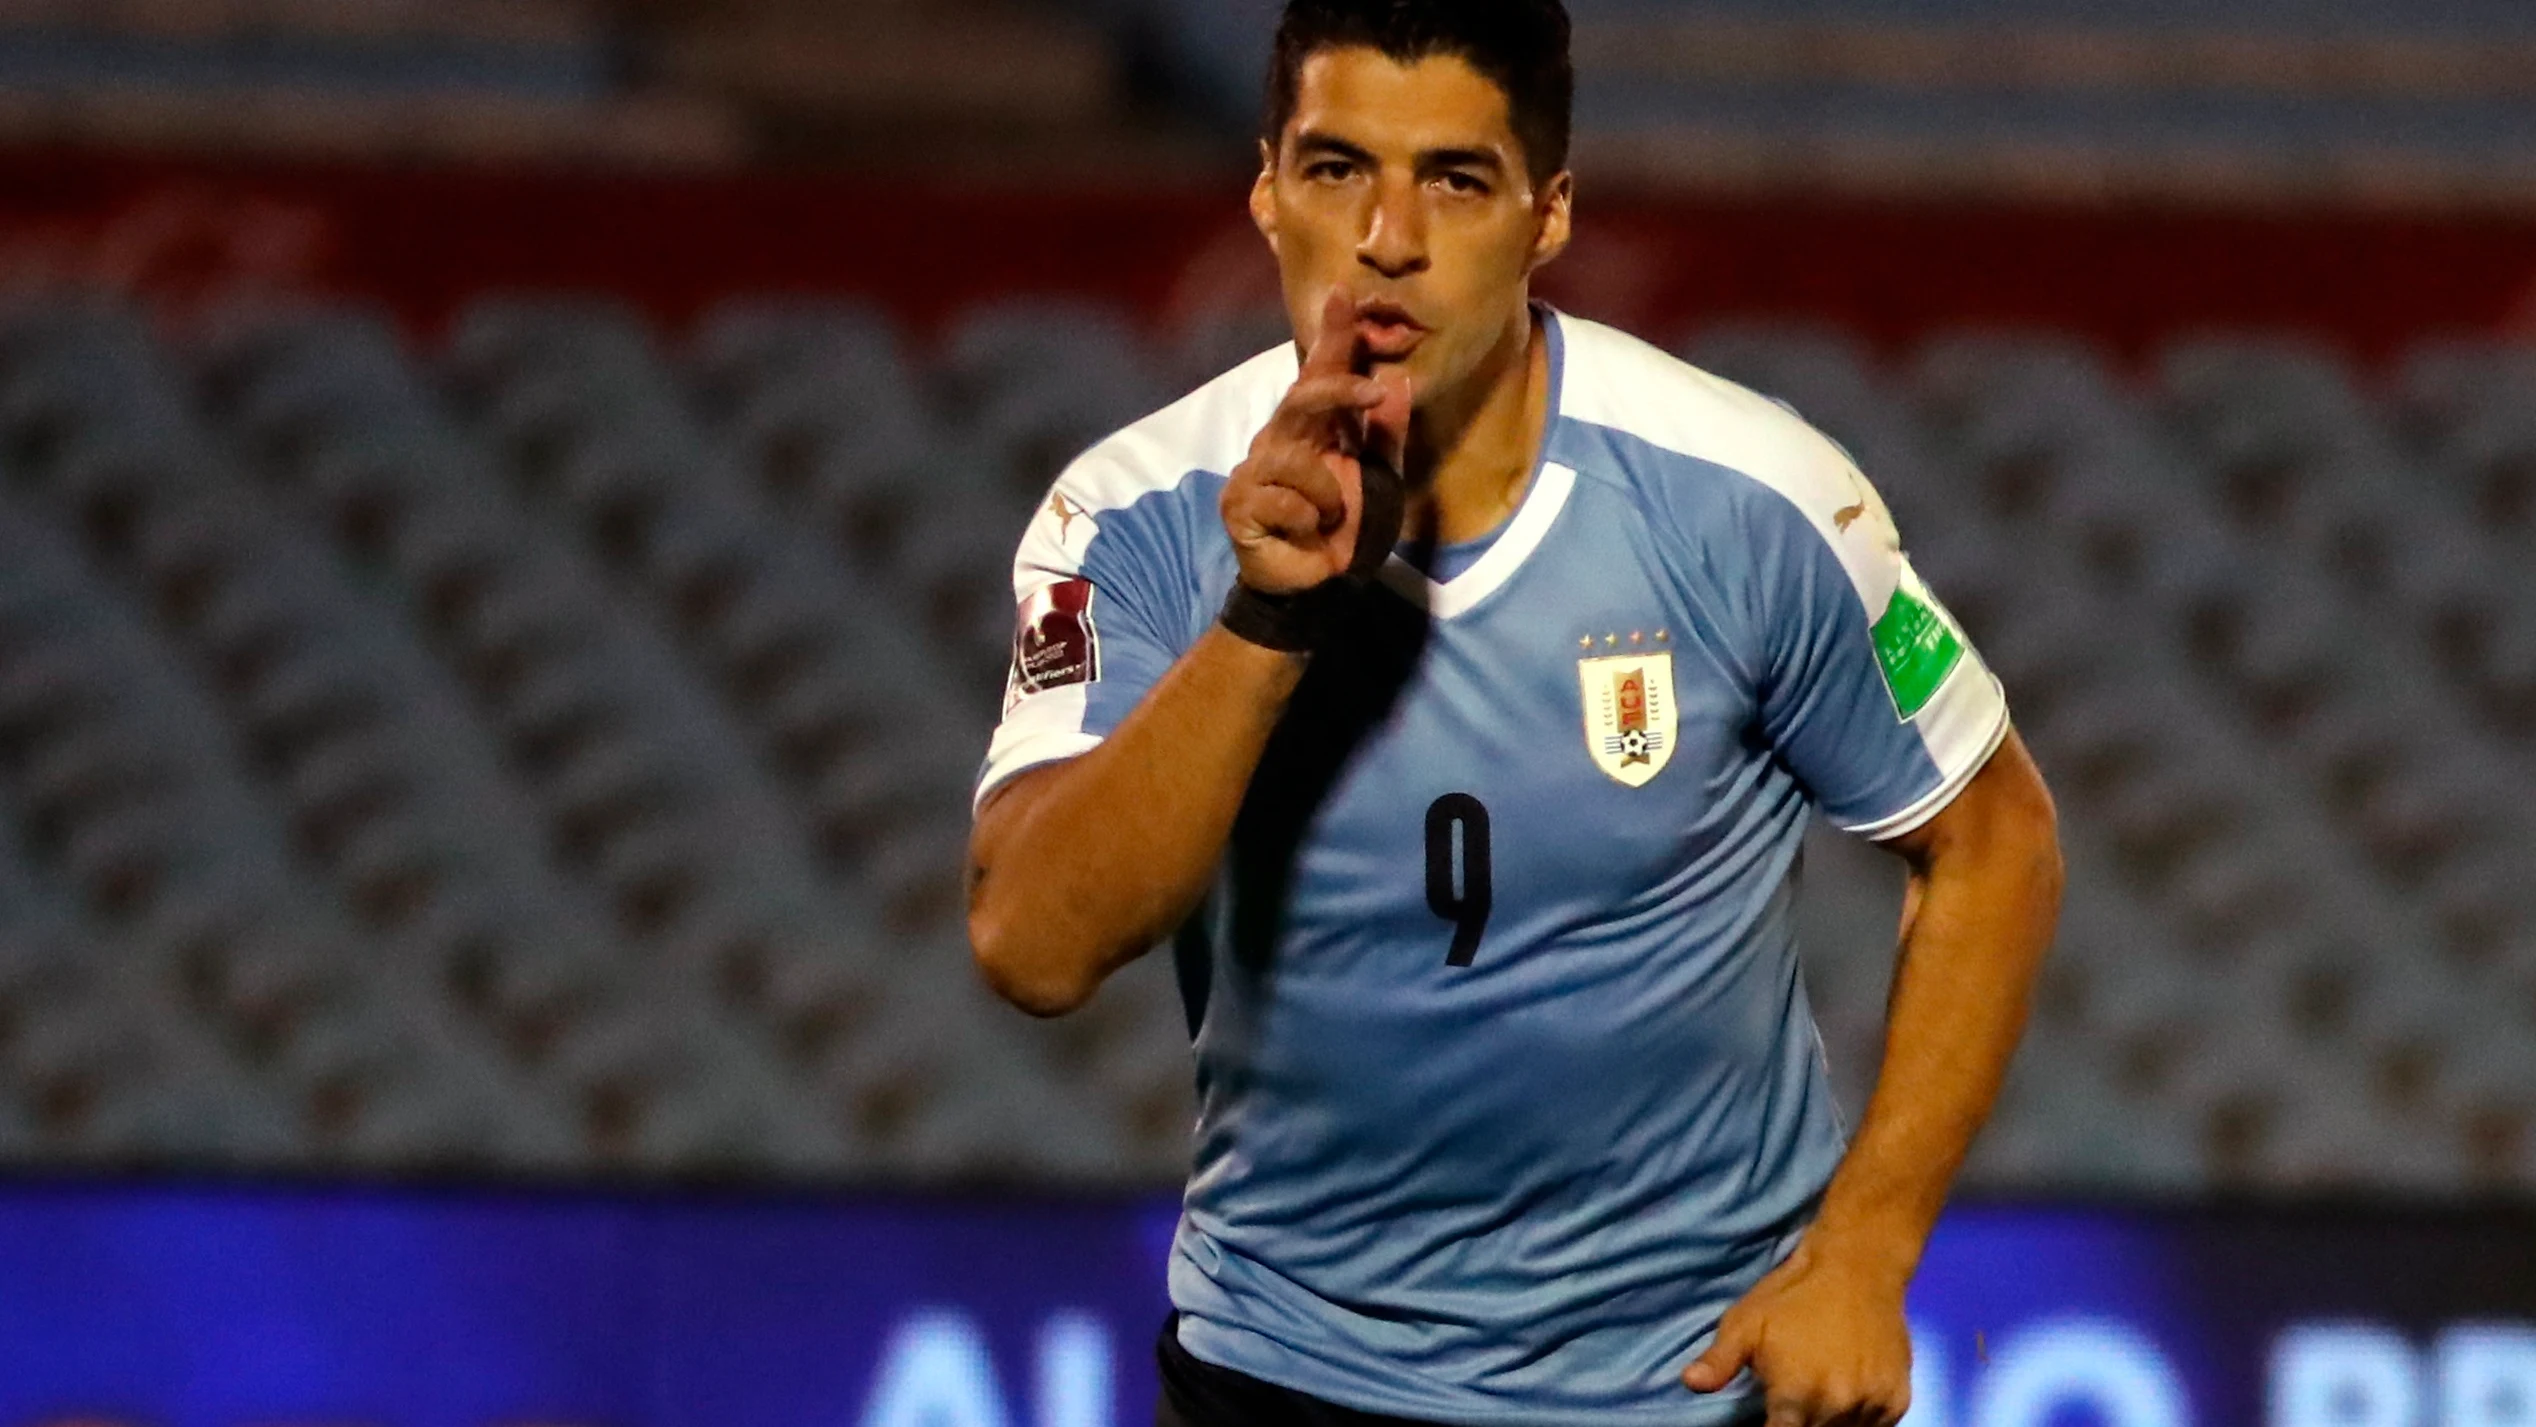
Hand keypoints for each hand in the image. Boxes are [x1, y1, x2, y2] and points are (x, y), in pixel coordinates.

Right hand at [1219, 290, 1412, 594]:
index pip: (1319, 374)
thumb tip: (1400, 383)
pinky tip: (1302, 534)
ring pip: (1297, 459)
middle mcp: (1279, 439)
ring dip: (1329, 493)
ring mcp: (1253, 469)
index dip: (1331, 337)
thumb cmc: (1347, 531)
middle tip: (1374, 390)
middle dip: (1339, 388)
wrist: (1317, 588)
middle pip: (1302, 396)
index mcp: (1313, 430)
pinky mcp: (1238, 502)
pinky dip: (1305, 519)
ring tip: (1329, 519)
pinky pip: (1282, 498)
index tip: (1344, 295)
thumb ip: (1387, 435)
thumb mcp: (1380, 480)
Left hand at [1681, 1237, 1913, 1425]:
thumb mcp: (1746, 1322)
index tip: (1768, 1418)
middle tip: (1790, 1399)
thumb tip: (1690, 1383)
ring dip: (1829, 1423)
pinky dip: (1859, 1420)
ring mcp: (1871, 1405)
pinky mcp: (1897, 1400)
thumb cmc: (1793, 1294)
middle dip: (1798, 1424)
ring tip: (1817, 1395)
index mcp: (1795, 1396)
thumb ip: (1719, 1361)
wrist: (1858, 1266)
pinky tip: (1845, 1398)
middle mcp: (1836, 1408)